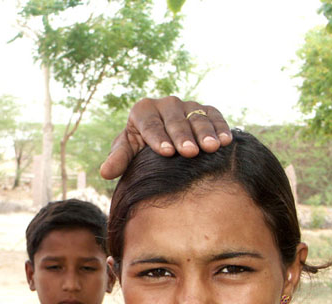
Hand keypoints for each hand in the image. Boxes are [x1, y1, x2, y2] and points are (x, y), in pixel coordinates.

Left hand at [100, 97, 231, 179]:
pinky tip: (226, 141)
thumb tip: (105, 173)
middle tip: (190, 152)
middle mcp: (165, 104)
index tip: (167, 152)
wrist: (160, 141)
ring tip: (211, 148)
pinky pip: (213, 115)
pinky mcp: (204, 109)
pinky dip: (220, 127)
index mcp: (143, 110)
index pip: (150, 124)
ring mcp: (186, 105)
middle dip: (183, 136)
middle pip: (174, 119)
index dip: (158, 137)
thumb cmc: (140, 149)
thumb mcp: (127, 152)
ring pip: (196, 116)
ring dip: (205, 132)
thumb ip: (118, 160)